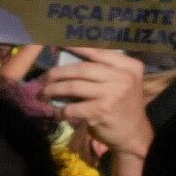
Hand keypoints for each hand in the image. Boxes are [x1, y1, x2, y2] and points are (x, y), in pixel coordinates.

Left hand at [39, 42, 153, 163]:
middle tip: (43, 77)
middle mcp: (123, 77)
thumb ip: (103, 69)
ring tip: (43, 93)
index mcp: (129, 66)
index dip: (77, 47)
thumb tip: (68, 54)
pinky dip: (60, 110)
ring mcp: (113, 94)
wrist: (133, 132)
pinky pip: (72, 107)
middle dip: (58, 72)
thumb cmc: (121, 104)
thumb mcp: (120, 82)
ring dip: (53, 90)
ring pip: (73, 86)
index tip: (58, 42)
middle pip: (81, 69)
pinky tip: (55, 112)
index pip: (99, 52)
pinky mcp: (102, 111)